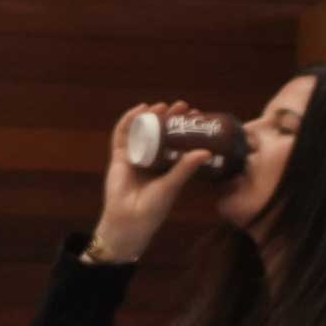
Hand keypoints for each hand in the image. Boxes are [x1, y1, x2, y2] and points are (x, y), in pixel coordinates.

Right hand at [92, 101, 210, 262]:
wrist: (128, 220)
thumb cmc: (153, 208)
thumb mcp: (172, 185)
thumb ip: (186, 168)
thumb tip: (206, 152)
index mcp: (166, 167)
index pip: (177, 142)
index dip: (185, 129)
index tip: (196, 117)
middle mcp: (151, 159)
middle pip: (160, 132)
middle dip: (170, 118)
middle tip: (183, 106)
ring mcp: (134, 156)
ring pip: (142, 130)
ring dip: (151, 115)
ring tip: (162, 106)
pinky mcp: (119, 156)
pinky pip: (122, 134)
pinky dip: (129, 119)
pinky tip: (140, 109)